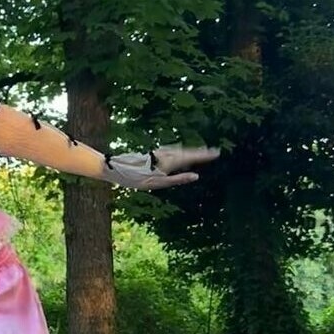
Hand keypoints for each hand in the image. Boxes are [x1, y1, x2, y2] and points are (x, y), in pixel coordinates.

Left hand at [105, 143, 220, 190]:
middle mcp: (166, 154)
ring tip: (202, 153)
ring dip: (191, 151)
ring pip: (180, 150)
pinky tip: (181, 153)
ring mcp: (160, 152)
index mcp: (169, 161)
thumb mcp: (158, 183)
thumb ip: (178, 180)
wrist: (117, 167)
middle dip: (200, 152)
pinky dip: (181, 151)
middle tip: (214, 152)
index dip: (203, 156)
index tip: (216, 153)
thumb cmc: (136, 178)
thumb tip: (196, 176)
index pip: (191, 157)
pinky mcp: (155, 153)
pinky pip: (173, 150)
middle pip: (187, 152)